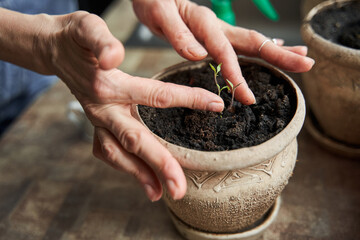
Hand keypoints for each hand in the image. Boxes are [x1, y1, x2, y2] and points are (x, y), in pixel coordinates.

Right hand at [34, 11, 223, 200]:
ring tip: (160, 193)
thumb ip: (101, 42)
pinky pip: (109, 152)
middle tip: (179, 189)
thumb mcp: (86, 29)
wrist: (53, 50)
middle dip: (159, 166)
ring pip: (119, 154)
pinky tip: (140, 178)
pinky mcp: (97, 126)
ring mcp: (98, 122)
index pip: (157, 96)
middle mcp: (103, 110)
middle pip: (136, 140)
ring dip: (140, 175)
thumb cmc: (75, 39)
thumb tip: (113, 57)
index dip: (188, 99)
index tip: (216, 105)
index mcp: (110, 87)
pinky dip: (126, 167)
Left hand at [132, 0, 314, 104]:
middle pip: (253, 41)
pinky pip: (243, 42)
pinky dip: (262, 47)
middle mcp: (217, 25)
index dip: (237, 75)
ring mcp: (219, 29)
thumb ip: (178, 35)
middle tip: (307, 64)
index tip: (248, 98)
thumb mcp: (158, 15)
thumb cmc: (153, 2)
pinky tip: (275, 47)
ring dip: (278, 50)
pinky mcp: (216, 32)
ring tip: (300, 58)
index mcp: (204, 23)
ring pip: (253, 41)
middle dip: (280, 55)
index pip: (225, 52)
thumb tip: (198, 55)